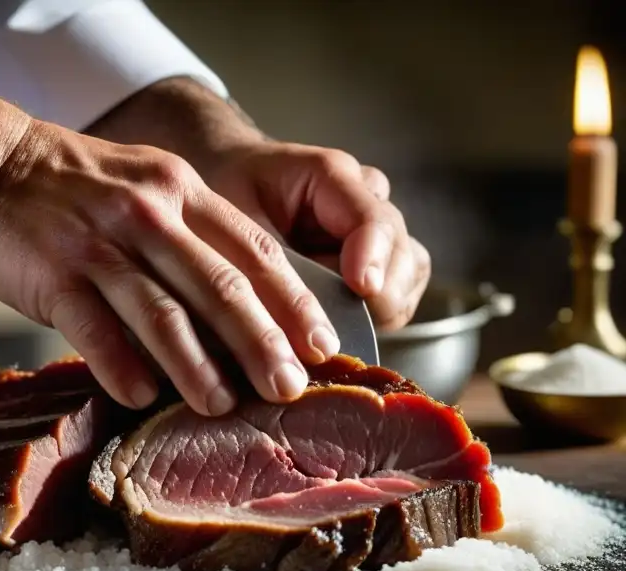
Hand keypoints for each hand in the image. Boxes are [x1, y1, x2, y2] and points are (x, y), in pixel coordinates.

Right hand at [0, 119, 342, 415]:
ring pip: (161, 311)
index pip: (255, 248)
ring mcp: (100, 243)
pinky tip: (141, 395)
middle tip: (289, 388)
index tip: (323, 346)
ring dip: (196, 365)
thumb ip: (195, 235)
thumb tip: (247, 312)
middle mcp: (149, 214)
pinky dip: (120, 364)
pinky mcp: (54, 273)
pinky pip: (93, 326)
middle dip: (261, 342)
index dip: (294, 301)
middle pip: (219, 285)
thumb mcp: (150, 186)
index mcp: (183, 192)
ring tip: (221, 405)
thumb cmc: (80, 191)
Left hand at [203, 142, 430, 330]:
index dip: (372, 257)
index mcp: (331, 176)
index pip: (373, 219)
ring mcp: (379, 227)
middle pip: (402, 254)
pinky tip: (341, 323)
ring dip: (380, 308)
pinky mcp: (383, 257)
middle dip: (374, 295)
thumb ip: (268, 262)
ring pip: (411, 275)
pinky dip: (379, 315)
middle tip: (328, 322)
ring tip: (331, 324)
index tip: (361, 287)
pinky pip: (402, 291)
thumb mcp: (232, 219)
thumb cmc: (229, 195)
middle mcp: (367, 197)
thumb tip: (297, 320)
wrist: (229, 180)